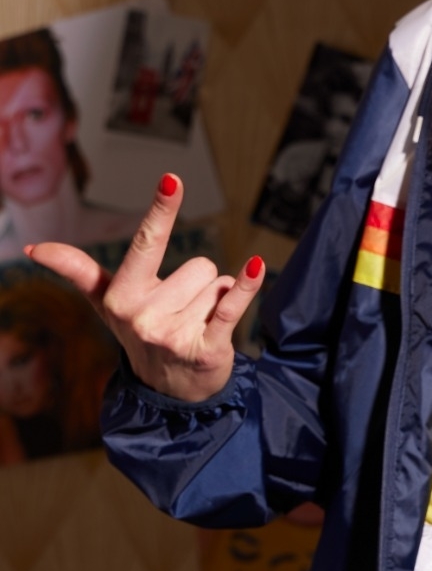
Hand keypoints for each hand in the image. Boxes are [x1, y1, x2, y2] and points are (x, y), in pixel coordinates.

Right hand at [26, 173, 264, 402]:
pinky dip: (247, 285)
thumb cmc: (142, 333)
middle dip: (199, 284)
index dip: (161, 210)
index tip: (171, 179)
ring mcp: (174, 335)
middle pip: (200, 265)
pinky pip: (233, 304)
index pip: (146, 243)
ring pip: (219, 284)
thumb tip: (36, 248)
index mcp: (121, 297)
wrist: (170, 391)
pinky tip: (256, 266)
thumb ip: (79, 272)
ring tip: (197, 324)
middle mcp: (143, 316)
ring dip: (216, 300)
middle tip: (182, 311)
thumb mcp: (108, 303)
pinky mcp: (205, 349)